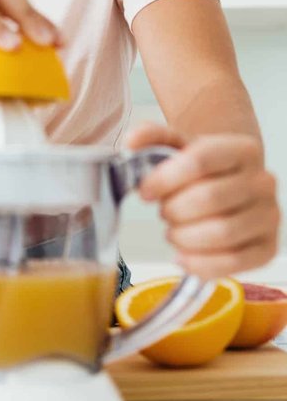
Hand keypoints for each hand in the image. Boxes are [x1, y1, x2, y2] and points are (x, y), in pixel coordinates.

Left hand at [124, 123, 280, 278]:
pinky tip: (183, 256)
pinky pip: (234, 262)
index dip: (165, 179)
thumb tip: (132, 141)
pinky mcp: (268, 247)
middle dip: (174, 210)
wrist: (229, 183)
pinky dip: (201, 264)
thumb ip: (152, 137)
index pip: (200, 160)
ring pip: (222, 232)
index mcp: (243, 149)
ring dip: (185, 237)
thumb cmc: (202, 168)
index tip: (145, 191)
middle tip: (164, 212)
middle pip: (209, 198)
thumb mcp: (176, 145)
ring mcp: (269, 216)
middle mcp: (264, 181)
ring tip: (174, 232)